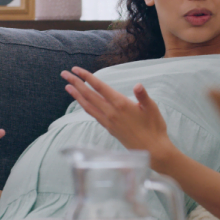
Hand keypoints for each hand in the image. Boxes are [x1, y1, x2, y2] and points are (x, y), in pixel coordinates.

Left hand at [60, 67, 175, 168]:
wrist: (152, 150)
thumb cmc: (154, 128)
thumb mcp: (152, 108)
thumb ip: (143, 96)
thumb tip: (137, 85)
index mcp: (121, 104)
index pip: (100, 87)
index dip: (87, 77)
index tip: (76, 69)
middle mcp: (111, 112)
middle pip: (89, 95)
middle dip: (76, 83)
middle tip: (64, 73)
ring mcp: (108, 121)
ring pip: (88, 106)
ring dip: (76, 95)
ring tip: (67, 87)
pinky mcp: (109, 128)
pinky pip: (93, 115)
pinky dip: (84, 106)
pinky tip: (82, 103)